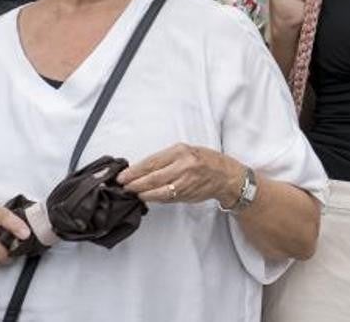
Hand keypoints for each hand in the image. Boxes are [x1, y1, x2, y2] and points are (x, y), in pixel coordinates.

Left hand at [117, 144, 241, 207]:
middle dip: (134, 184)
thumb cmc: (206, 161)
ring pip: (157, 191)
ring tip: (133, 192)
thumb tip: (142, 170)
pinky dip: (154, 198)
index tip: (122, 176)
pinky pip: (165, 198)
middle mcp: (183, 167)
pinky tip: (146, 197)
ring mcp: (185, 183)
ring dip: (142, 193)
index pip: (151, 162)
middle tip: (123, 186)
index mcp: (181, 152)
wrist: (226, 176)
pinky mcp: (186, 195)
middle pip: (152, 178)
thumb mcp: (187, 151)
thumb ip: (166, 159)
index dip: (134, 171)